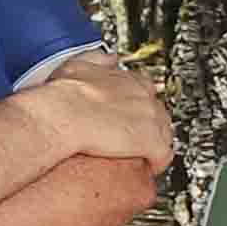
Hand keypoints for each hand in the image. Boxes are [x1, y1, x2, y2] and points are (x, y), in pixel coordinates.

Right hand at [29, 50, 173, 170]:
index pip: (148, 91)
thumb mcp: (78, 66)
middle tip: (134, 138)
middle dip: (149, 126)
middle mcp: (145, 98)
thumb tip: (109, 58)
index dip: (140, 106)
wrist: (61, 115)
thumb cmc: (63, 95)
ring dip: (154, 144)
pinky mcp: (151, 143)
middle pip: (160, 113)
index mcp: (130, 80)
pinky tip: (147, 167)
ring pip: (165, 134)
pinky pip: (163, 156)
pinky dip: (156, 163)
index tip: (132, 114)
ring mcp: (151, 120)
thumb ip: (97, 60)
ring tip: (141, 154)